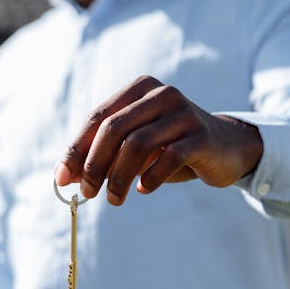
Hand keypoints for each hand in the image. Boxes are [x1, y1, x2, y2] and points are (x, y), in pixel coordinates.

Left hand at [55, 75, 262, 205]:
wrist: (226, 148)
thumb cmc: (171, 147)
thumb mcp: (136, 145)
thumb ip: (104, 154)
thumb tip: (65, 176)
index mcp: (139, 89)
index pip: (98, 117)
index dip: (77, 149)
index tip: (63, 178)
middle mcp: (161, 94)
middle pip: (114, 129)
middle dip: (94, 164)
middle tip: (88, 193)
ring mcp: (183, 112)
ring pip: (137, 144)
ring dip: (119, 177)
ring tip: (114, 199)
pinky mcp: (202, 135)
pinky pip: (169, 158)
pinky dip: (150, 178)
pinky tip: (143, 189)